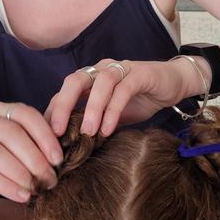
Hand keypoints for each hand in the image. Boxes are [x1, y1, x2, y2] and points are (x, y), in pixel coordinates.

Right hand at [0, 102, 62, 203]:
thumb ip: (36, 142)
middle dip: (35, 158)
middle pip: (12, 133)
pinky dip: (6, 186)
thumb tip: (66, 156)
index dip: (45, 136)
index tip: (59, 159)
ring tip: (35, 189)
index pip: (26, 115)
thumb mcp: (16, 142)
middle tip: (50, 179)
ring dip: (20, 173)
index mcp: (2, 109)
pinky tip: (22, 195)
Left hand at [45, 58, 190, 137]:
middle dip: (63, 105)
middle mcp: (102, 70)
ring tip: (88, 133)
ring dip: (91, 108)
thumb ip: (95, 125)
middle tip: (57, 132)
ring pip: (99, 83)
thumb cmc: (140, 100)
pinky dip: (113, 109)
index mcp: (91, 79)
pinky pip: (123, 90)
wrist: (175, 84)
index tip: (45, 137)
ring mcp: (121, 69)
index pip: (65, 92)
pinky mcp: (140, 74)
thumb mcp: (113, 116)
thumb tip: (71, 149)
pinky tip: (109, 128)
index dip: (53, 112)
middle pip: (74, 81)